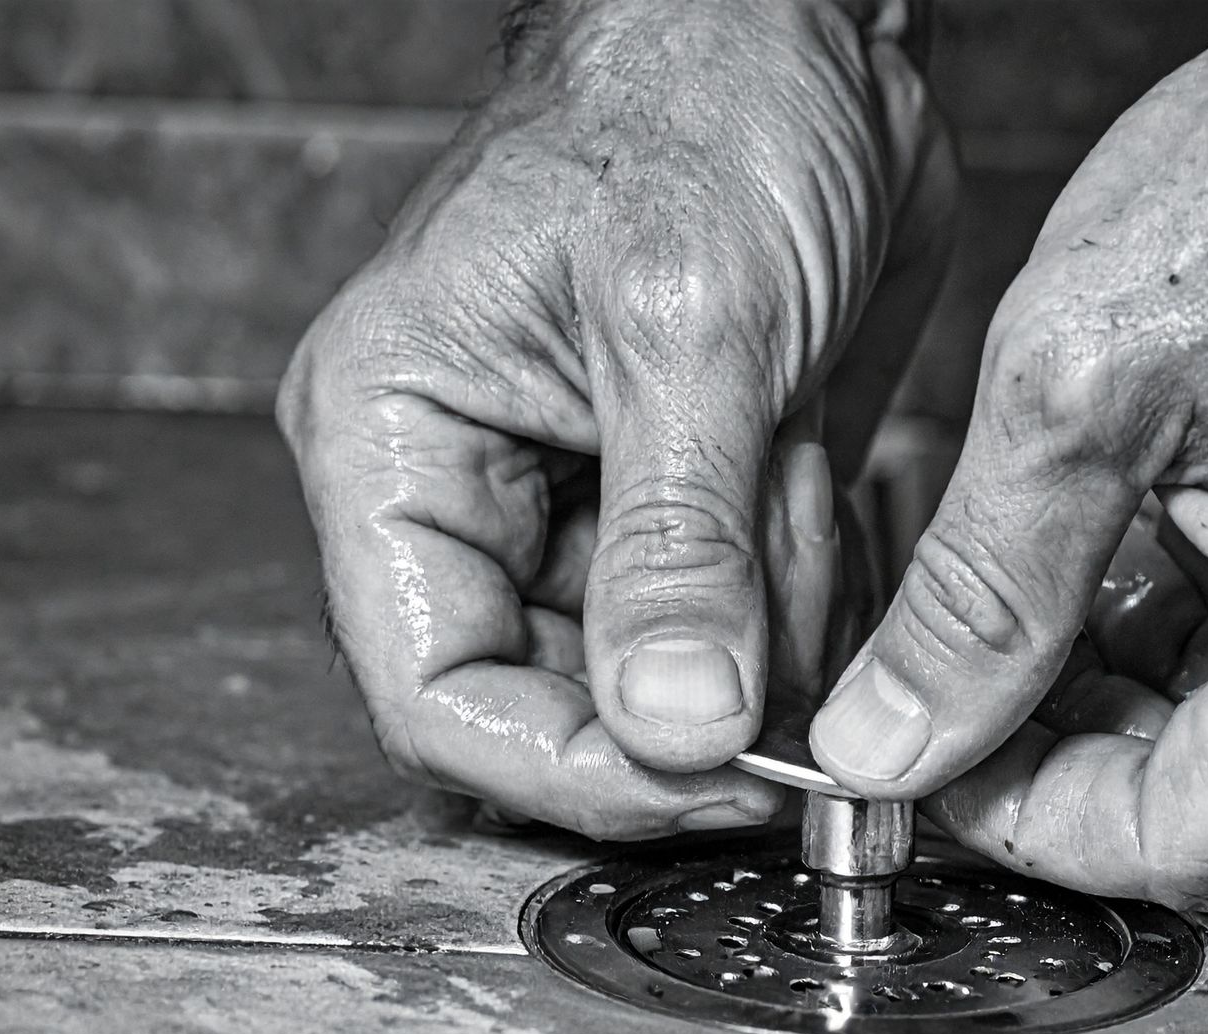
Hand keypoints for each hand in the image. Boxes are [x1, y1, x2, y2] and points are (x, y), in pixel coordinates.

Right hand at [280, 0, 953, 838]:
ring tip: (785, 461)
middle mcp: (478, 496)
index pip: (438, 692)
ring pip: (676, 684)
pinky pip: (750, 632)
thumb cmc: (702, 107)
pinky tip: (809, 465)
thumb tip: (674, 726)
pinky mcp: (690, 518)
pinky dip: (803, 589)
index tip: (710, 785)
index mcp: (398, 442)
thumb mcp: (688, 325)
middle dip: (697, 684)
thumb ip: (676, 544)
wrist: (807, 41)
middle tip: (784, 599)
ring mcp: (590, 516)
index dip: (569, 770)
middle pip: (561, 709)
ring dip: (765, 616)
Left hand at [810, 0, 1207, 906]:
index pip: (1184, 845)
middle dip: (1092, 772)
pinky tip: (1158, 571)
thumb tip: (897, 727)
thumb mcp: (1085, 379)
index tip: (950, 772)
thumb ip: (979, 591)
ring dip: (1157, 715)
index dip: (1037, 825)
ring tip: (1055, 618)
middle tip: (984, 698)